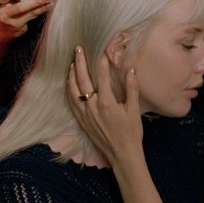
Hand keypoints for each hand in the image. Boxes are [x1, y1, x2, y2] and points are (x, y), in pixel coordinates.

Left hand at [68, 46, 144, 164]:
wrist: (122, 154)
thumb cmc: (131, 133)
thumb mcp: (134, 110)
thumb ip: (132, 89)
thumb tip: (131, 70)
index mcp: (106, 102)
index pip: (101, 76)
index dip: (101, 61)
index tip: (101, 49)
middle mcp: (91, 106)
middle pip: (82, 79)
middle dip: (80, 62)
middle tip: (78, 48)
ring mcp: (84, 113)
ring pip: (72, 89)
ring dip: (71, 74)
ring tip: (72, 62)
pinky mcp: (81, 120)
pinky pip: (71, 101)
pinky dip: (69, 89)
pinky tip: (69, 83)